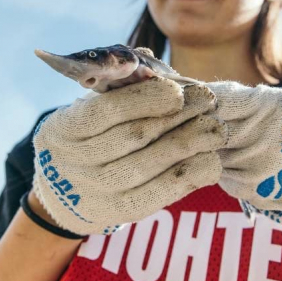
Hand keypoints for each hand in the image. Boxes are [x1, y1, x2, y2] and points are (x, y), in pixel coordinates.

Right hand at [33, 79, 226, 235]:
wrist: (66, 192)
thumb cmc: (89, 135)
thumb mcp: (88, 108)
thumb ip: (117, 86)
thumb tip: (153, 68)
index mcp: (65, 128)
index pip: (107, 111)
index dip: (145, 100)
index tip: (178, 91)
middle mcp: (76, 162)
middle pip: (134, 137)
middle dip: (177, 116)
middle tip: (209, 101)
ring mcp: (97, 192)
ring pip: (149, 166)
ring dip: (189, 144)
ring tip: (216, 129)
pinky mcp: (120, 212)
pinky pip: (159, 195)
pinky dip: (189, 177)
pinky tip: (211, 161)